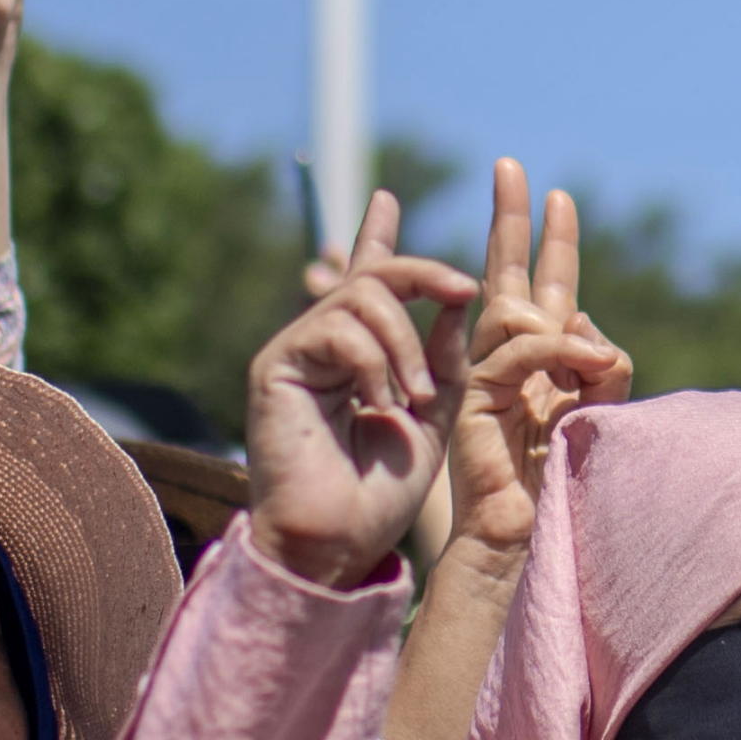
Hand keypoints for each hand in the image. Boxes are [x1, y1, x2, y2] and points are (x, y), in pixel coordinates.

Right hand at [241, 193, 474, 589]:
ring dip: (404, 341)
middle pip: (376, 275)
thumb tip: (461, 296)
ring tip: (415, 396)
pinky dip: (372, 362)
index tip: (386, 198)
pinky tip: (380, 404)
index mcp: (361, 354)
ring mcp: (296, 352)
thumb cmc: (383, 491)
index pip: (369, 280)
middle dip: (426, 273)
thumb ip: (448, 356)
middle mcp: (324, 344)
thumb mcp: (435, 414)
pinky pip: (337, 331)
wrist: (338, 542)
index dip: (377, 237)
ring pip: (362, 297)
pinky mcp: (275, 366)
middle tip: (465, 291)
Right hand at [443, 160, 631, 562]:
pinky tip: (585, 367)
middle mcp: (507, 360)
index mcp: (539, 360)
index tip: (559, 196)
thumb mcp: (602, 413)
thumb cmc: (565, 482)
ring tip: (594, 367)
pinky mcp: (476, 400)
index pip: (543, 286)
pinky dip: (558, 353)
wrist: (526, 536)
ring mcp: (485, 377)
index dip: (551, 242)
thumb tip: (586, 324)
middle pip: (506, 274)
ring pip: (514, 311)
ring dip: (564, 330)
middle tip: (509, 165)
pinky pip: (516, 353)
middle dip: (510, 219)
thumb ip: (604, 366)